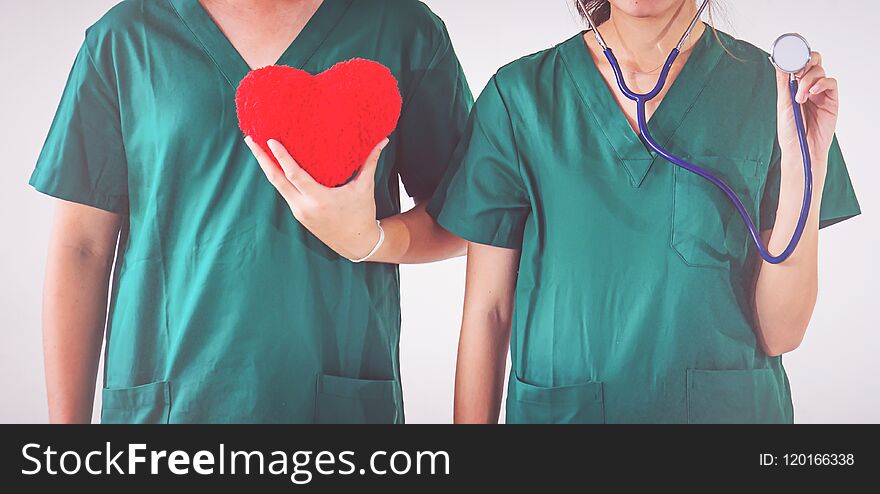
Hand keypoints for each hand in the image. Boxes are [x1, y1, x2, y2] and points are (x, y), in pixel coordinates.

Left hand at [244, 136, 388, 260]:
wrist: (357, 243)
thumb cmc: (362, 214)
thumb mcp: (365, 188)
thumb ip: (370, 162)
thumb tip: (383, 140)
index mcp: (319, 199)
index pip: (294, 174)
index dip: (281, 157)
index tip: (270, 140)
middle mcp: (304, 206)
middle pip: (275, 180)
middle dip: (261, 159)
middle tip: (249, 139)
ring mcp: (299, 212)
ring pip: (277, 186)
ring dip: (266, 167)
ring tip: (257, 148)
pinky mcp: (298, 215)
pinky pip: (284, 192)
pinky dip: (277, 177)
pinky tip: (273, 165)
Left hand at [774, 51, 837, 178]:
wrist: (801, 149)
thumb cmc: (790, 130)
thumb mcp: (783, 104)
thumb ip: (784, 83)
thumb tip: (780, 63)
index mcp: (794, 86)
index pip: (798, 64)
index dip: (795, 57)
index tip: (788, 57)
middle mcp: (808, 86)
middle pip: (812, 62)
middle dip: (805, 62)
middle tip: (797, 73)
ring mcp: (820, 92)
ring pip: (820, 71)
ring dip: (809, 80)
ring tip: (800, 98)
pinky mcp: (832, 99)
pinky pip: (831, 82)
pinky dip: (822, 83)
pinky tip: (812, 93)